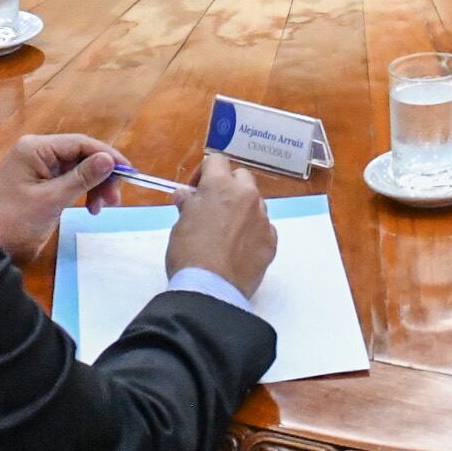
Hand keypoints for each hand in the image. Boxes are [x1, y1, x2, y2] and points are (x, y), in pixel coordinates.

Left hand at [0, 132, 123, 264]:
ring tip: (101, 208)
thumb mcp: (51, 200)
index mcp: (37, 149)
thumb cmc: (13, 220)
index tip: (129, 174)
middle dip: (101, 175)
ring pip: (77, 169)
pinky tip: (89, 207)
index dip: (108, 156)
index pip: (82, 143)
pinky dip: (82, 192)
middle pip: (81, 155)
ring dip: (94, 185)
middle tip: (113, 201)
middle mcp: (38, 152)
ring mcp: (37, 168)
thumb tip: (109, 159)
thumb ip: (82, 178)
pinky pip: (68, 180)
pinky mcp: (38, 183)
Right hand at [164, 152, 275, 298]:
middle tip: (213, 207)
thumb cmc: (189, 254)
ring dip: (243, 209)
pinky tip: (239, 248)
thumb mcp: (180, 225)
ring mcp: (262, 219)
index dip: (204, 172)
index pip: (216, 161)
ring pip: (255, 203)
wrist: (210, 290)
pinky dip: (253, 232)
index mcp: (221, 186)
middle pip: (242, 177)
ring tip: (226, 231)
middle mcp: (247, 196)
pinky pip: (264, 227)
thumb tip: (187, 196)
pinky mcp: (271, 241)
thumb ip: (189, 205)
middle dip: (228, 186)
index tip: (196, 190)